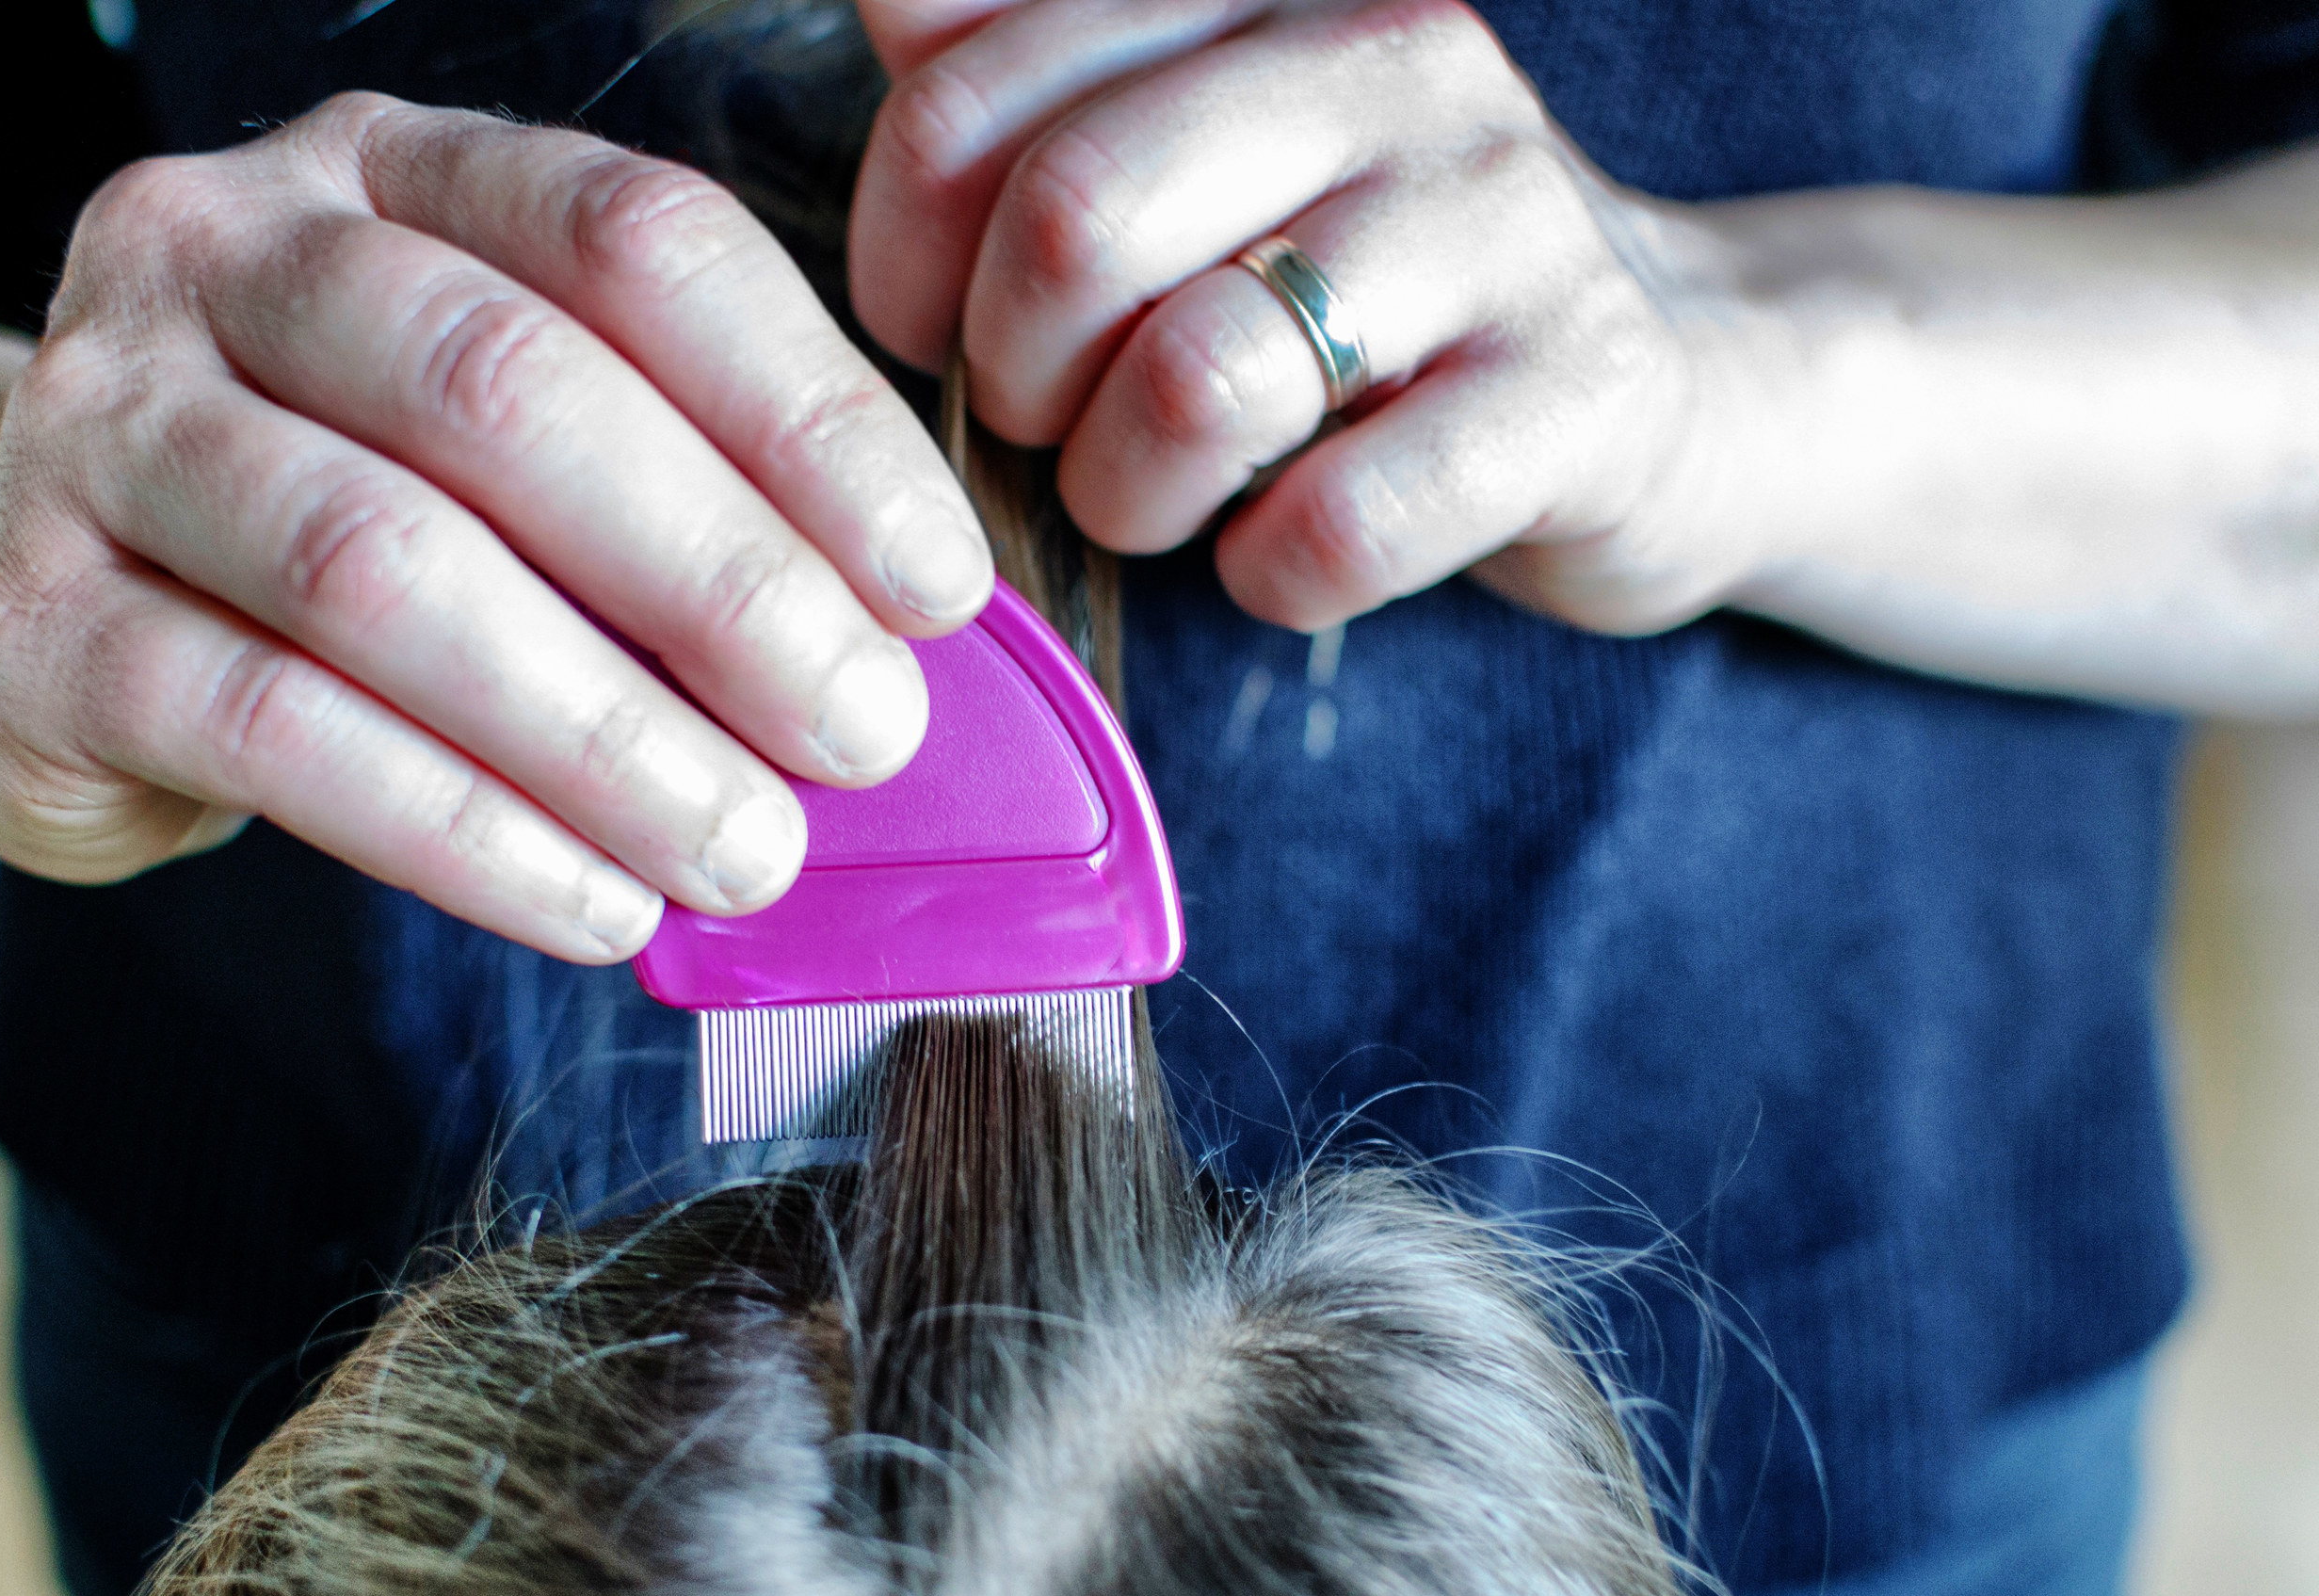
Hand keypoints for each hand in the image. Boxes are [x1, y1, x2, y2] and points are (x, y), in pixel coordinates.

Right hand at [0, 93, 993, 961]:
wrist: (9, 600)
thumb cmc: (321, 525)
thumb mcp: (484, 451)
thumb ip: (662, 494)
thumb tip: (893, 650)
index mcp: (386, 172)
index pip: (636, 242)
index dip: (810, 419)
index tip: (936, 586)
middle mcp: (223, 249)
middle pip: (510, 392)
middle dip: (722, 582)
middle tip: (864, 736)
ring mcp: (99, 420)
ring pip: (386, 566)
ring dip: (604, 732)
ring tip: (749, 850)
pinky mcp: (32, 618)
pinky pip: (277, 731)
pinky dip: (464, 833)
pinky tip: (594, 906)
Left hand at [848, 0, 1765, 635]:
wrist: (1672, 379)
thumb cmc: (1373, 291)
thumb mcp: (1211, 152)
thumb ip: (1043, 78)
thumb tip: (888, 8)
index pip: (968, 90)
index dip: (899, 249)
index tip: (933, 330)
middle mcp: (1386, 65)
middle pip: (1071, 219)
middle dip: (1011, 372)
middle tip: (1048, 427)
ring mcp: (1497, 225)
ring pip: (1196, 379)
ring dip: (1125, 491)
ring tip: (1156, 501)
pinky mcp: (1577, 393)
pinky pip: (1341, 523)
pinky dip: (1270, 574)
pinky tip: (1283, 555)